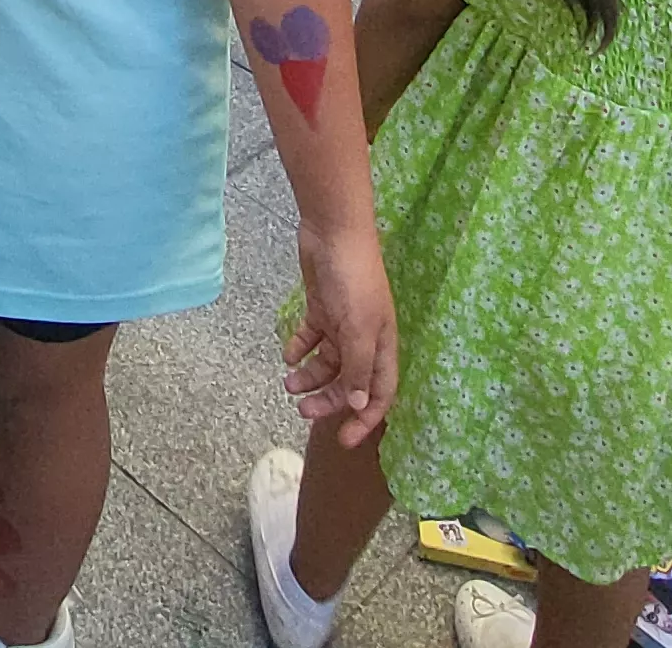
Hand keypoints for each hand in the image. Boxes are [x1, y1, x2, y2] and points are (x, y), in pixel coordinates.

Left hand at [282, 218, 400, 445]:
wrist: (333, 230)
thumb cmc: (353, 279)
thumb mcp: (359, 328)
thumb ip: (358, 368)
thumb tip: (358, 406)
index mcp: (382, 345)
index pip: (380, 393)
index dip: (365, 419)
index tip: (343, 440)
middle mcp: (366, 338)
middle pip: (349, 382)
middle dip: (327, 400)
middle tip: (301, 410)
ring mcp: (343, 323)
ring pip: (328, 362)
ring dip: (310, 376)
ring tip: (288, 382)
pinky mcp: (322, 307)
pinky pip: (312, 338)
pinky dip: (300, 349)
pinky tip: (288, 355)